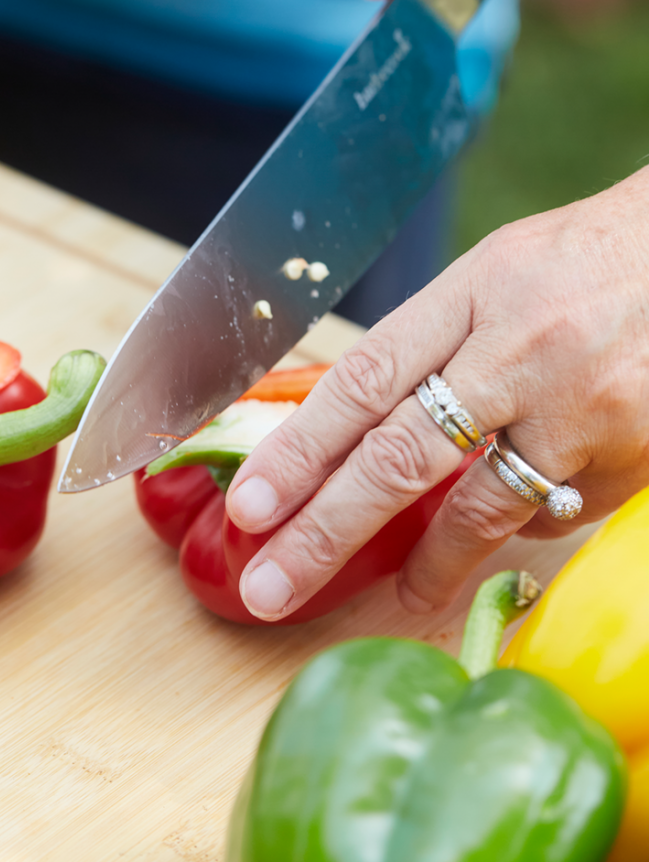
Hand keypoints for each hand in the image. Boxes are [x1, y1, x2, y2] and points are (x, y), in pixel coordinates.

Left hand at [225, 168, 648, 618]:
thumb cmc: (585, 262)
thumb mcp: (495, 274)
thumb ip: (431, 342)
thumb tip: (355, 428)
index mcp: (475, 294)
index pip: (364, 381)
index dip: (299, 451)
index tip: (251, 506)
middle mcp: (522, 353)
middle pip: (402, 456)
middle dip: (326, 530)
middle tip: (271, 586)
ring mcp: (582, 410)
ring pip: (482, 509)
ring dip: (426, 564)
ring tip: (393, 598)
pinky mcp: (630, 457)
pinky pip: (554, 512)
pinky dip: (522, 523)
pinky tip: (510, 523)